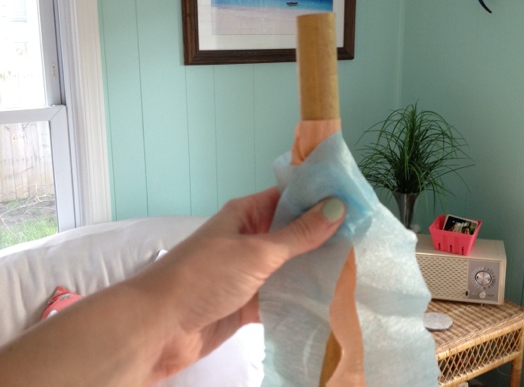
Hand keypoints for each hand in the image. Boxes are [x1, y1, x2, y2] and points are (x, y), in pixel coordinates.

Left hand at [128, 186, 345, 378]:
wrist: (159, 328)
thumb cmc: (204, 277)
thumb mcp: (256, 252)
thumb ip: (298, 235)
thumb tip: (337, 207)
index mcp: (246, 214)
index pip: (288, 197)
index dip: (317, 196)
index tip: (354, 199)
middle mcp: (249, 239)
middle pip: (292, 232)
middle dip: (323, 235)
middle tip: (363, 236)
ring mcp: (249, 272)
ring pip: (289, 266)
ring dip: (314, 268)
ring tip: (356, 266)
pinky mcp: (249, 303)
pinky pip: (281, 296)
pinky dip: (301, 297)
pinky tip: (331, 299)